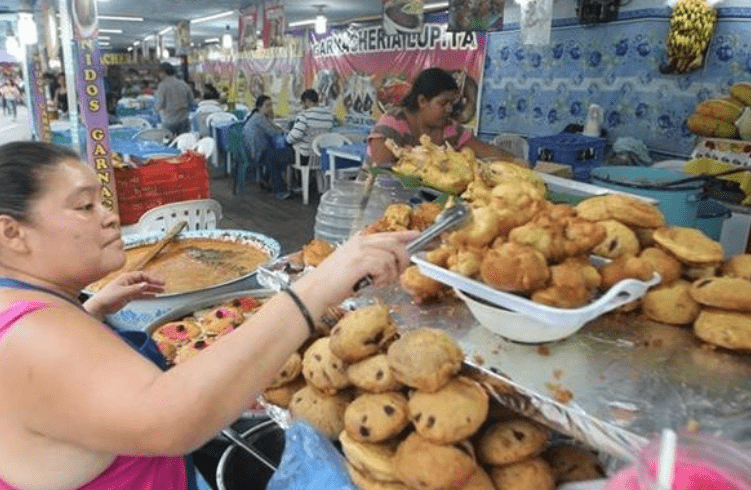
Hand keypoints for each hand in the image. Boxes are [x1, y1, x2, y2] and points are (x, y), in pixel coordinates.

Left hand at [83, 272, 164, 319]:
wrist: (99, 306)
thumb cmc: (107, 297)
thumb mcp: (122, 292)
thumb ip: (135, 289)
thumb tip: (146, 284)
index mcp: (126, 278)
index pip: (142, 275)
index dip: (152, 278)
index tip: (160, 282)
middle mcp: (128, 282)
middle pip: (144, 281)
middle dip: (154, 283)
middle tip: (163, 286)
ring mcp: (128, 289)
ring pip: (143, 288)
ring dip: (152, 289)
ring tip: (161, 291)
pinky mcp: (127, 296)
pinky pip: (140, 294)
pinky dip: (147, 295)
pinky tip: (153, 296)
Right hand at [298, 230, 419, 305]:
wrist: (316, 290)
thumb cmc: (332, 282)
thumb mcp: (352, 265)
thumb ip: (369, 260)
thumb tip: (389, 264)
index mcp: (359, 240)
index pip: (387, 234)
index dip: (404, 234)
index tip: (416, 235)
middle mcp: (361, 242)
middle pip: (394, 243)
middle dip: (402, 259)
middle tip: (399, 272)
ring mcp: (361, 250)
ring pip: (391, 257)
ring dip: (389, 274)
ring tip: (376, 281)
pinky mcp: (362, 261)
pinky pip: (385, 267)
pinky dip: (382, 278)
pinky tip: (371, 282)